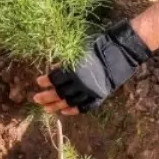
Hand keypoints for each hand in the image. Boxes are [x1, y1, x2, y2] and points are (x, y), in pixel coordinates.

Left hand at [32, 20, 151, 113]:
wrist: (122, 51)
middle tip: (36, 99)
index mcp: (75, 70)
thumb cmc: (100, 46)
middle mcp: (81, 83)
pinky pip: (85, 107)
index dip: (46, 80)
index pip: (56, 78)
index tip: (39, 81)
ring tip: (46, 109)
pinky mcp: (100, 95)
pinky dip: (74, 110)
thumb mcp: (80, 52)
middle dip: (46, 96)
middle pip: (60, 93)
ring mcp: (91, 91)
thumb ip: (67, 63)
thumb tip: (55, 70)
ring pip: (70, 102)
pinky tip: (65, 112)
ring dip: (57, 106)